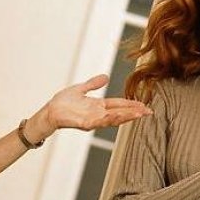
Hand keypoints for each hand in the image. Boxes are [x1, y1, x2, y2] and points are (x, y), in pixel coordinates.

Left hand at [28, 74, 151, 139]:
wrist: (49, 112)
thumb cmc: (62, 103)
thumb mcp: (81, 89)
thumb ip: (93, 84)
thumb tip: (106, 77)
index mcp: (98, 106)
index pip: (119, 104)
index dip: (132, 105)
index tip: (144, 105)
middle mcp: (98, 114)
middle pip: (120, 113)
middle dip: (135, 112)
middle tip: (149, 111)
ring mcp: (93, 119)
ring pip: (114, 118)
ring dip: (127, 116)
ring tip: (140, 113)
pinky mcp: (85, 123)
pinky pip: (101, 121)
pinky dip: (111, 119)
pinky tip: (120, 116)